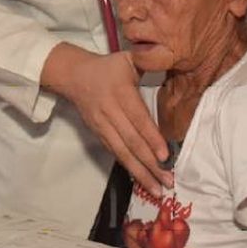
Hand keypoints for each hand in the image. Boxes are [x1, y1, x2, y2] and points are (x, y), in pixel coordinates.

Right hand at [41, 43, 172, 195]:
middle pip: (131, 141)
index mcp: (120, 92)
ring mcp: (102, 125)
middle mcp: (110, 111)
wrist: (74, 75)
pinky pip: (114, 152)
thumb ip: (149, 63)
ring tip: (156, 189)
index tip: (165, 156)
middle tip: (168, 181)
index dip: (151, 138)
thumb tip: (172, 62)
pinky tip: (140, 179)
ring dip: (140, 172)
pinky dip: (127, 167)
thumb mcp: (127, 59)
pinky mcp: (97, 133)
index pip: (138, 119)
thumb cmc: (108, 67)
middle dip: (150, 164)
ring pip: (122, 152)